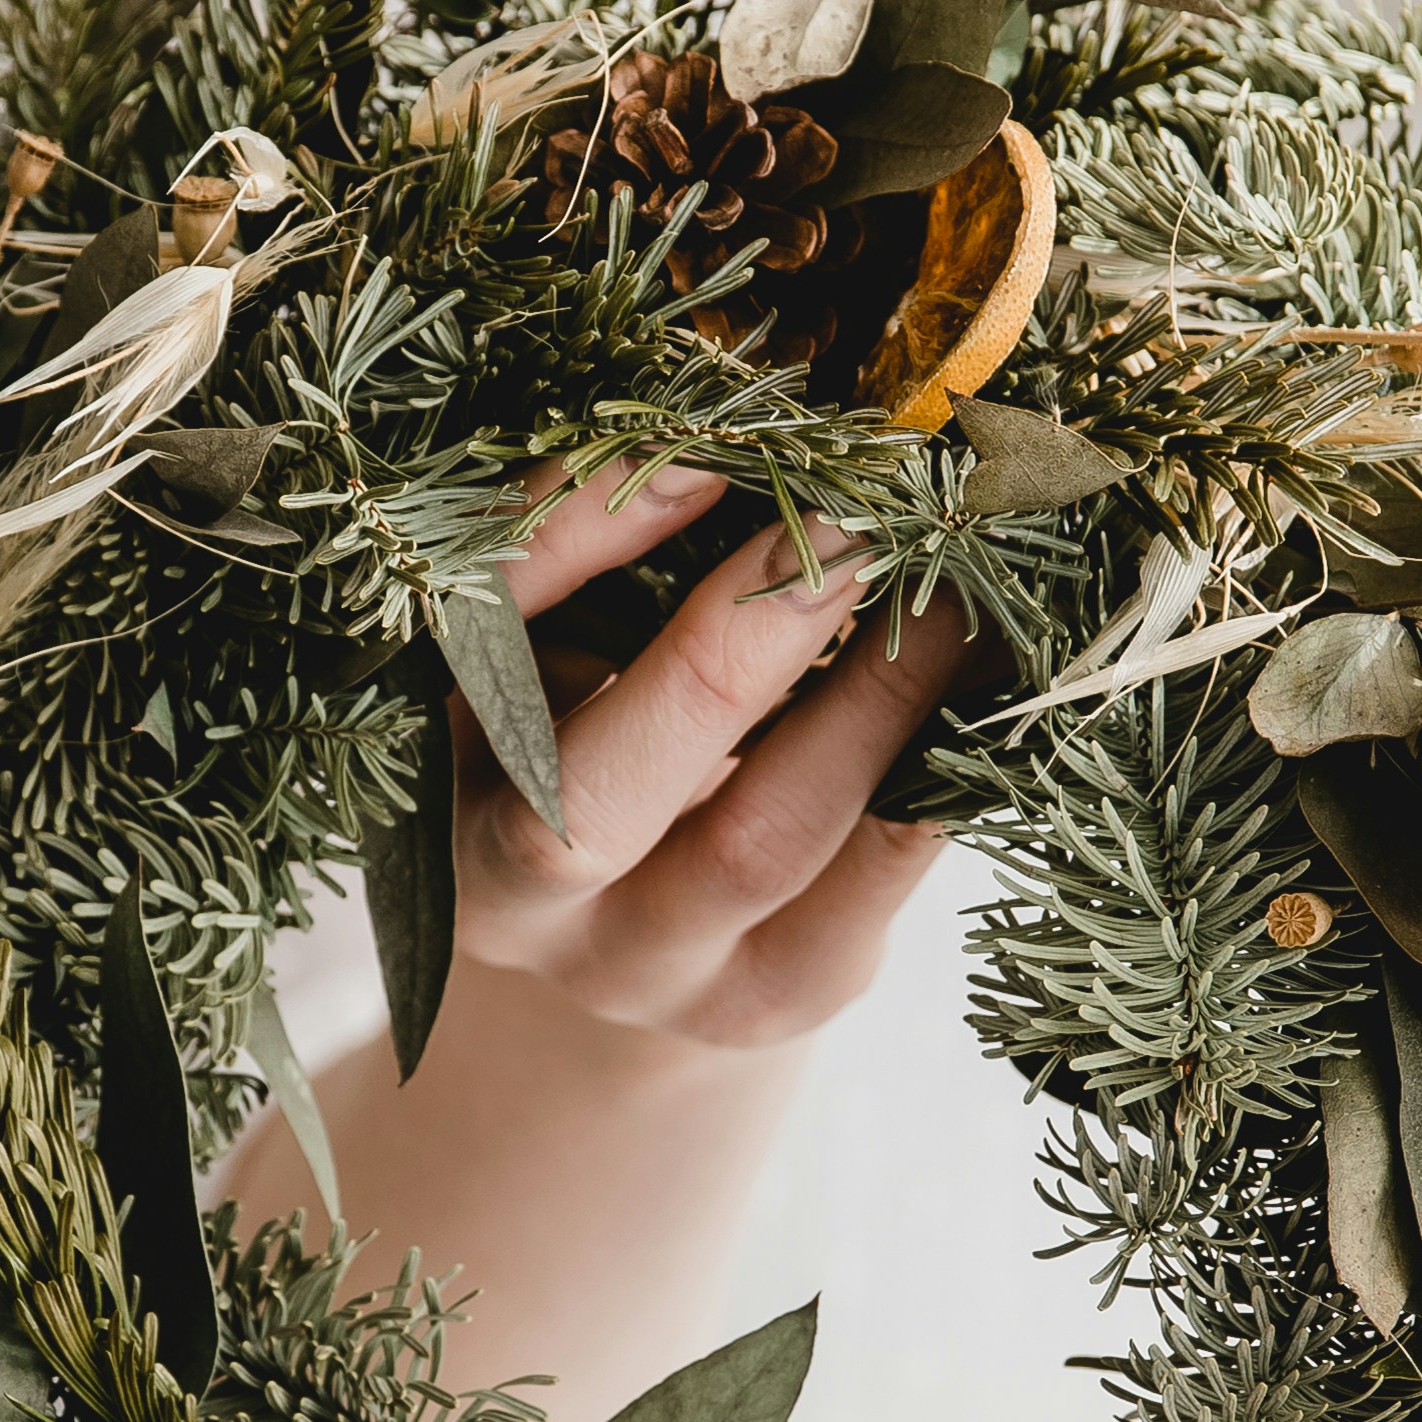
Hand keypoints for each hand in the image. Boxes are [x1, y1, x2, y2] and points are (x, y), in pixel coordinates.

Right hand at [457, 459, 969, 1049]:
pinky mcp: (776, 995)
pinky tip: (992, 673)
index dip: (578, 543)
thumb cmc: (592, 737)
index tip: (699, 453)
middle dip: (730, 646)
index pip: (475, 650)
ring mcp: (647, 971)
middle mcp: (516, 902)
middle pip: (593, 800)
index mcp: (429, 774)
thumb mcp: (558, 651)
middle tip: (858, 528)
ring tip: (958, 587)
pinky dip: (940, 761)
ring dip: (874, 693)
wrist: (630, 938)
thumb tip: (736, 427)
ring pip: (761, 840)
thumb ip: (601, 559)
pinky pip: (870, 875)